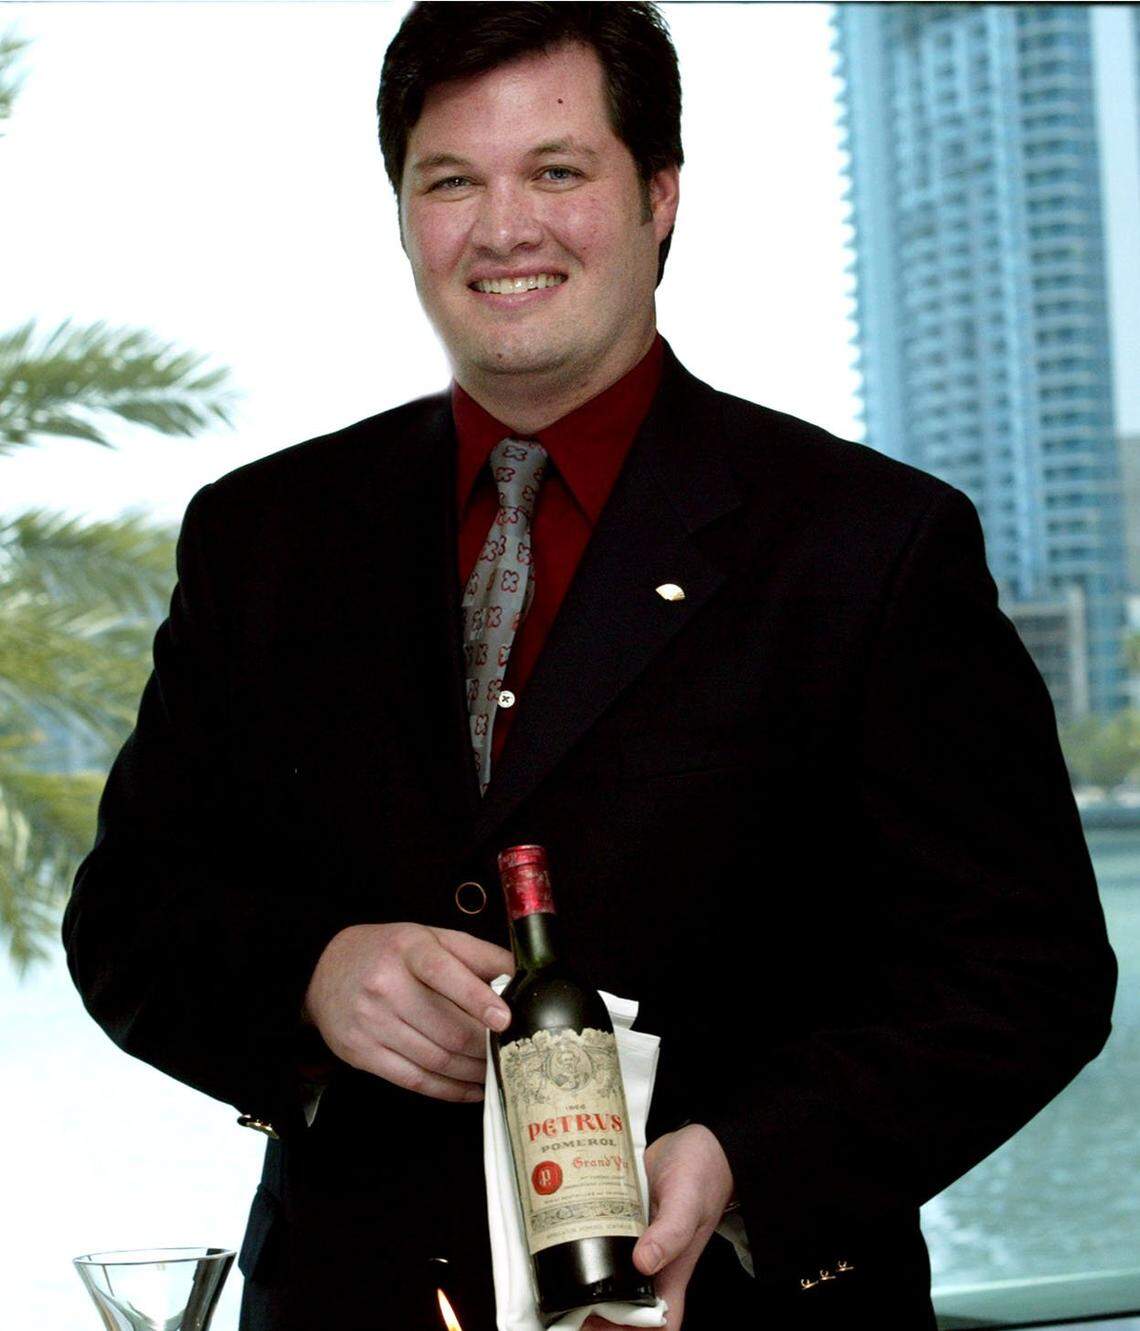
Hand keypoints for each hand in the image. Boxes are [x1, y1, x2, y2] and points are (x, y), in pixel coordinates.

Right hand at [302, 922, 514, 1101]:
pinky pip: (414, 1080)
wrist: (323, 970)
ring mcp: (370, 1022)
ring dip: (472, 1071)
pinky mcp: (361, 1054)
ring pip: (435, 1059)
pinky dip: (448, 1090)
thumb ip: (476, 953)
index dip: (477, 999)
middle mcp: (385, 985)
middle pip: (446, 1028)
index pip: (444, 973)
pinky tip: (470, 1088)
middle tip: (509, 1052)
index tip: (504, 1019)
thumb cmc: (389, 952)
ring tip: (494, 1071)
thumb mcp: (430, 937)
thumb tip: (519, 974)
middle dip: (484, 1046)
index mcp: (408, 949)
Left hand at [582, 1124, 734, 1330]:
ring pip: (607, 1275)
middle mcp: (651, 1265)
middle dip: (593, 1312)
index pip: (656, 1326)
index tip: (594, 1326)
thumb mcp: (687, 1202)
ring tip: (553, 1270)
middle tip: (562, 1301)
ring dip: (585, 1280)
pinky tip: (562, 1234)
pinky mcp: (622, 1221)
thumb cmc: (703, 1173)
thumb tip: (643, 1263)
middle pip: (623, 1308)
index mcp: (671, 1274)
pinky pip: (600, 1241)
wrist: (695, 1140)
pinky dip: (582, 1242)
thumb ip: (671, 1232)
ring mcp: (634, 1244)